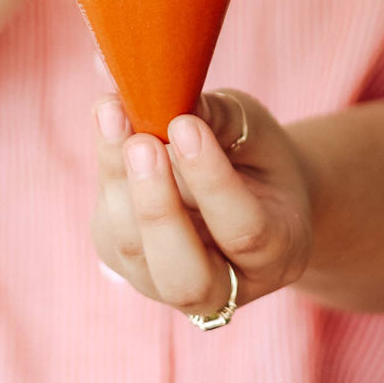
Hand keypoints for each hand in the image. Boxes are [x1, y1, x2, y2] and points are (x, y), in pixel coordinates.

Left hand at [92, 90, 313, 320]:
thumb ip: (218, 118)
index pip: (243, 230)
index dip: (211, 180)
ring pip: (135, 255)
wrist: (243, 186)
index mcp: (277, 255)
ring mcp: (169, 285)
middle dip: (157, 208)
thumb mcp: (253, 129)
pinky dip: (105, 174)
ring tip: (112, 115)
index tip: (185, 125)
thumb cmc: (254, 154)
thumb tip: (163, 92)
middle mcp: (225, 290)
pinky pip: (109, 231)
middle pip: (185, 275)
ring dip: (118, 183)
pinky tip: (108, 119)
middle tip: (141, 143)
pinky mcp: (128, 264)